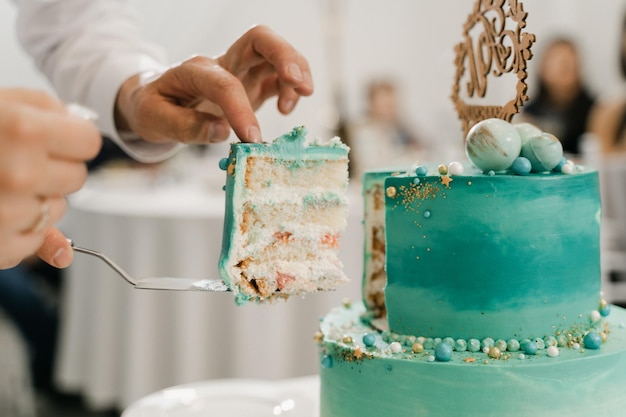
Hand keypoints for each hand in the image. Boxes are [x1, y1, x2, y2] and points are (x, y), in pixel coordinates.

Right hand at [0, 88, 100, 268]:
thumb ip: (46, 108)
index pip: (88, 142)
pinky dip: (20, 229)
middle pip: (77, 177)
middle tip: (18, 159)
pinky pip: (36, 240)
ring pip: (58, 209)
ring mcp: (8, 214)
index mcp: (23, 130)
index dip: (73, 139)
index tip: (58, 138)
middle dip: (55, 168)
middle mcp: (19, 174)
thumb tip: (83, 126)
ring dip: (37, 199)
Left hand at [115, 25, 312, 143]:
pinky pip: (278, 77)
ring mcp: (240, 70)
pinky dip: (291, 89)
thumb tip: (222, 132)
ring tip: (294, 103)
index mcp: (194, 70)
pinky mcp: (252, 84)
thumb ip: (185, 127)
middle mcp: (222, 63)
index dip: (241, 109)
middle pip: (260, 39)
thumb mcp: (154, 120)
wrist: (154, 102)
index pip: (224, 83)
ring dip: (295, 72)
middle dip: (284, 57)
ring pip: (275, 54)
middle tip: (300, 85)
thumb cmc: (153, 108)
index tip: (252, 138)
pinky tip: (287, 109)